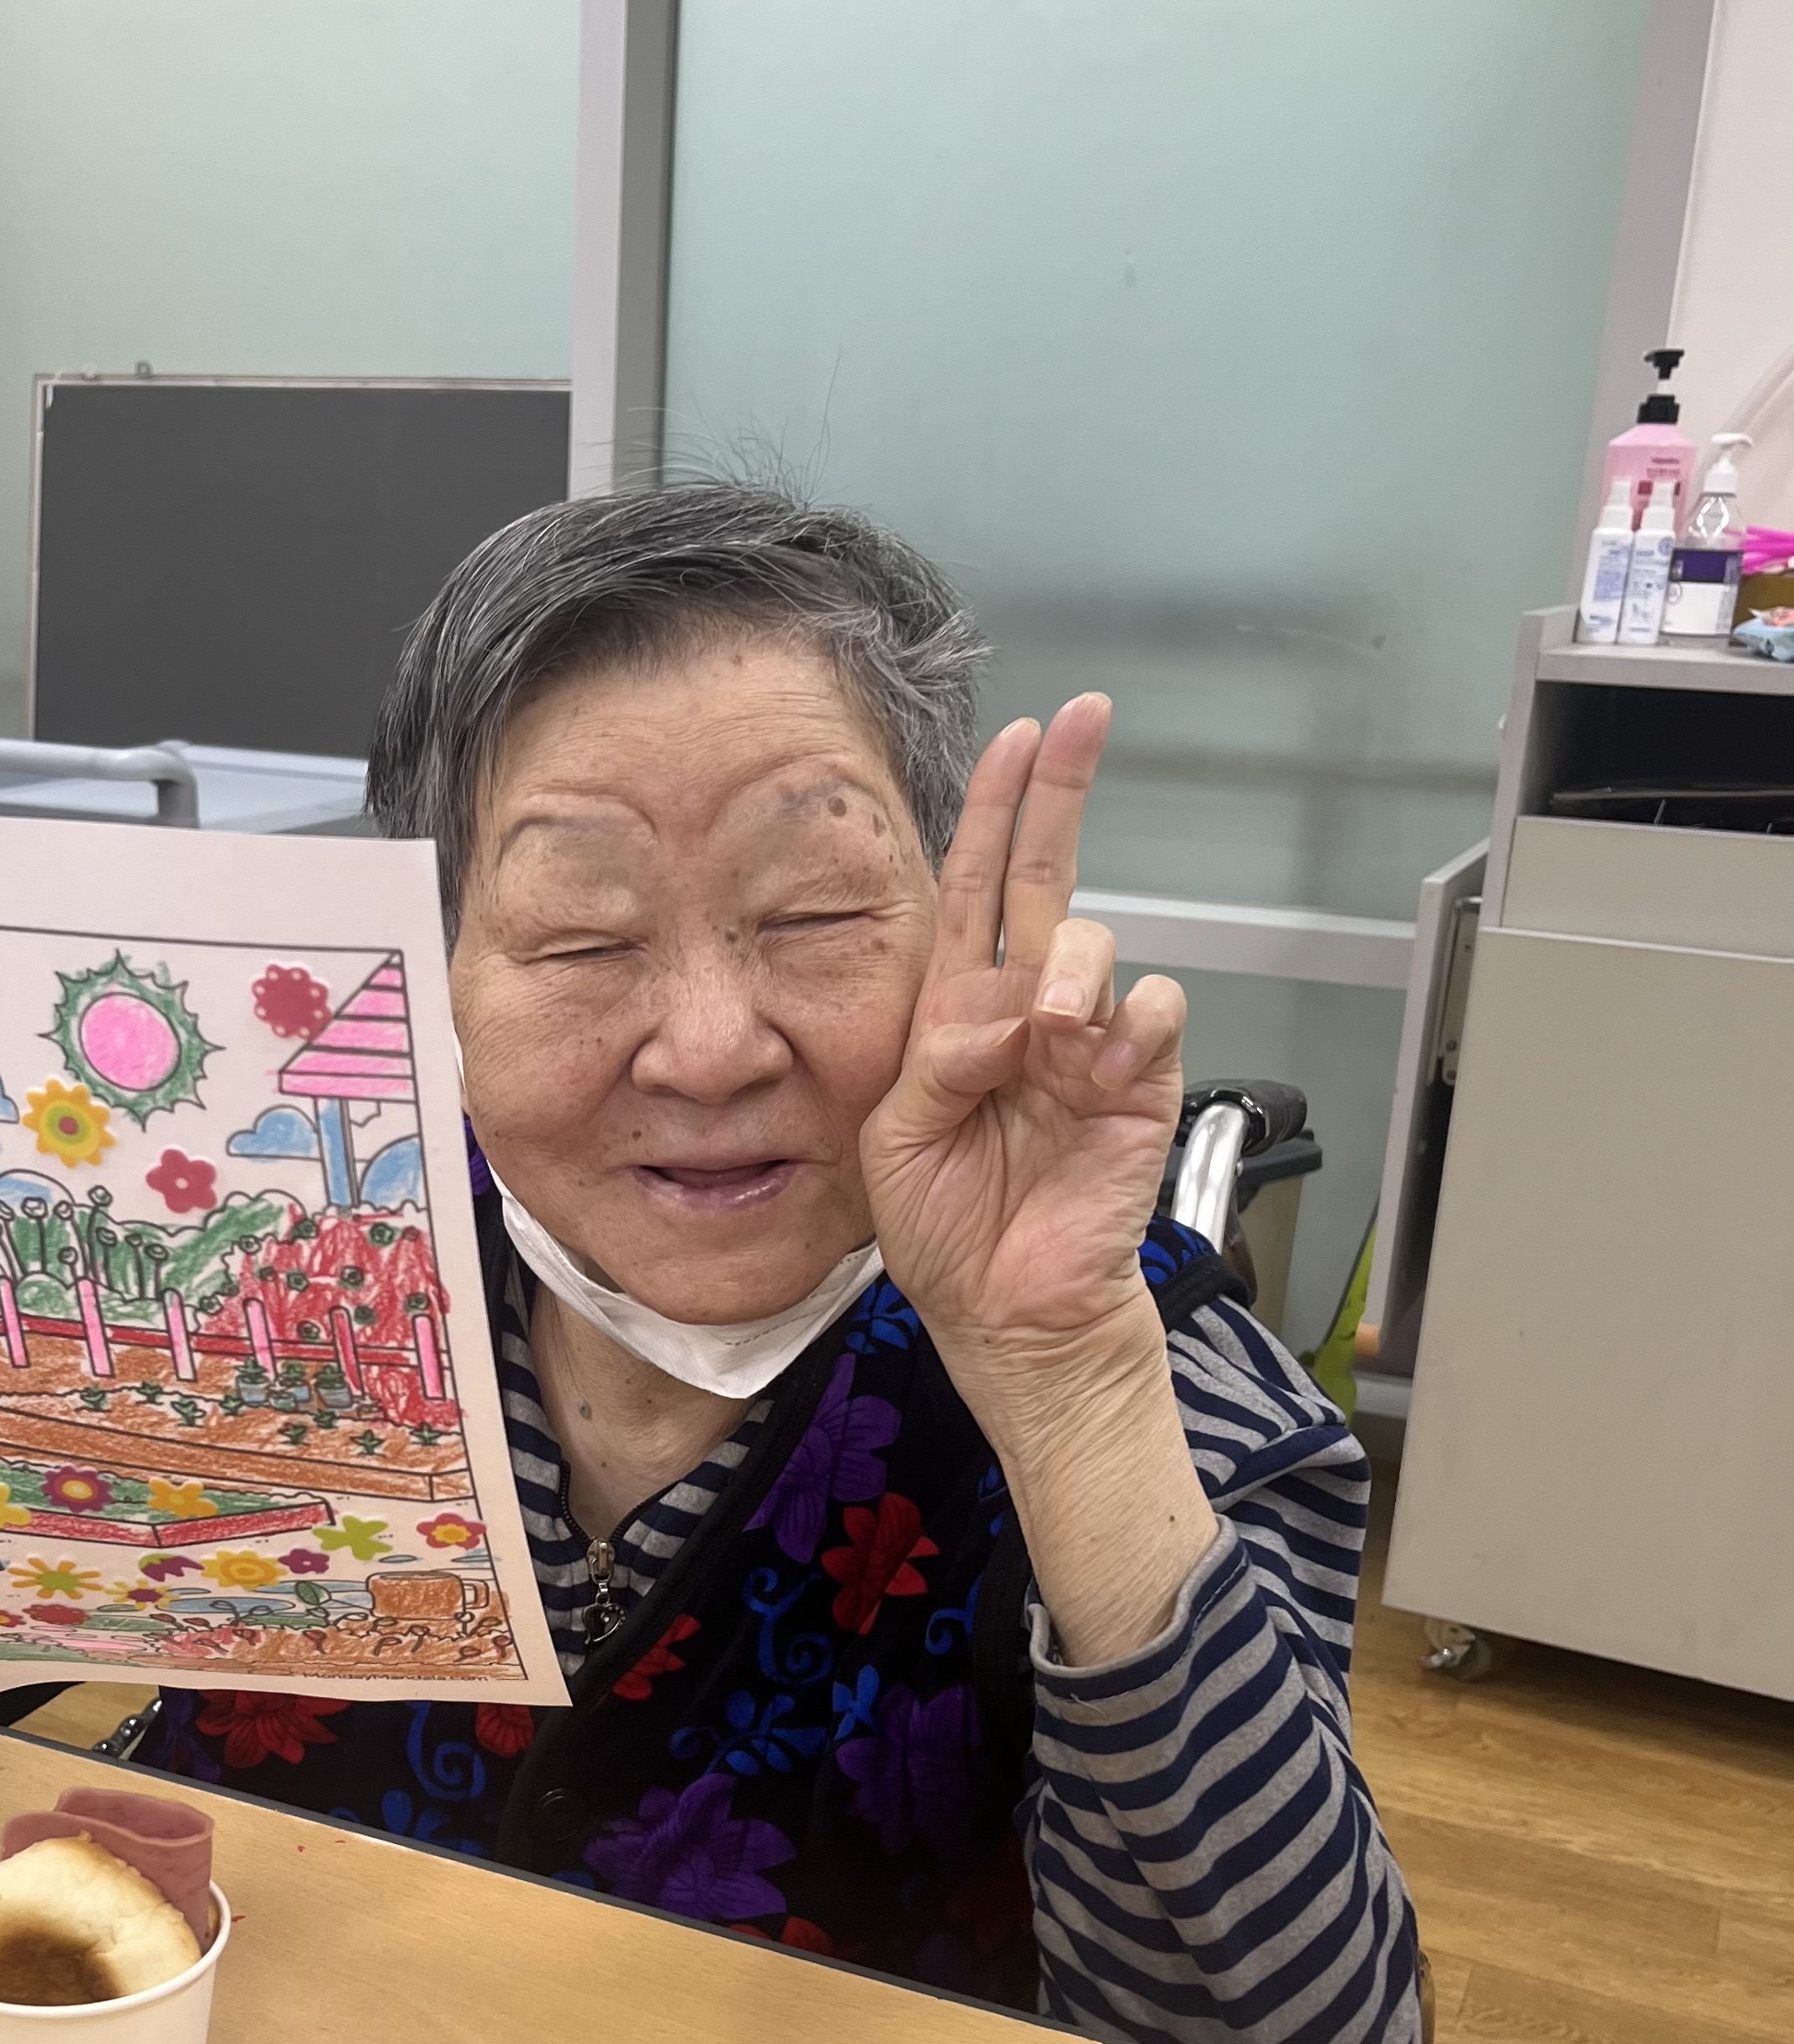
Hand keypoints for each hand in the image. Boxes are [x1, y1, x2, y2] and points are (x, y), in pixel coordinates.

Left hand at [859, 695, 1186, 1391]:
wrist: (1004, 1313)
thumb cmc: (944, 1230)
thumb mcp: (896, 1137)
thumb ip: (936, 1061)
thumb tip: (1004, 1012)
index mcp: (955, 1014)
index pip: (975, 892)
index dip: (994, 814)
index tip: (1015, 736)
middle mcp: (1025, 1013)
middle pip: (1049, 880)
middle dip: (1061, 797)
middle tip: (1081, 723)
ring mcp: (1089, 1044)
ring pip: (1100, 947)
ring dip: (1070, 969)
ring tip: (1046, 1032)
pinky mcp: (1141, 1083)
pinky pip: (1154, 1011)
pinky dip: (1127, 1021)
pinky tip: (1096, 1058)